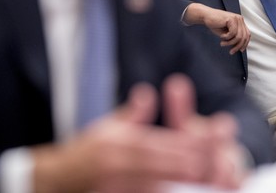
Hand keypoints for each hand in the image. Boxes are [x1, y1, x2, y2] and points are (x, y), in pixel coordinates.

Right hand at [32, 75, 247, 191]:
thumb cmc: (86, 152)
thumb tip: (147, 93)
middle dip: (191, 165)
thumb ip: (131, 113)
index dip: (186, 144)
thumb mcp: (107, 127)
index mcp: (121, 142)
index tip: (210, 144)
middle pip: (162, 165)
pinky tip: (181, 192)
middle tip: (219, 165)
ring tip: (207, 183)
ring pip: (155, 186)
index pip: (160, 142)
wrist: (55, 179)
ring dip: (182, 185)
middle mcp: (119, 164)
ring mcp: (116, 186)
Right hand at [184, 3, 249, 53]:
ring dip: (230, 42)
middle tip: (231, 52)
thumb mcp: (227, 33)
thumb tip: (241, 47)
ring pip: (238, 36)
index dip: (245, 44)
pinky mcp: (231, 19)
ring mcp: (236, 18)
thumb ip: (234, 38)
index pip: (247, 35)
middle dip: (237, 46)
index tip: (240, 50)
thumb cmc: (216, 25)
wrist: (206, 16)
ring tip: (223, 44)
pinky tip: (221, 36)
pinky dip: (226, 37)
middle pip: (244, 37)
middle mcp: (240, 19)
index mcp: (240, 22)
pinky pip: (232, 33)